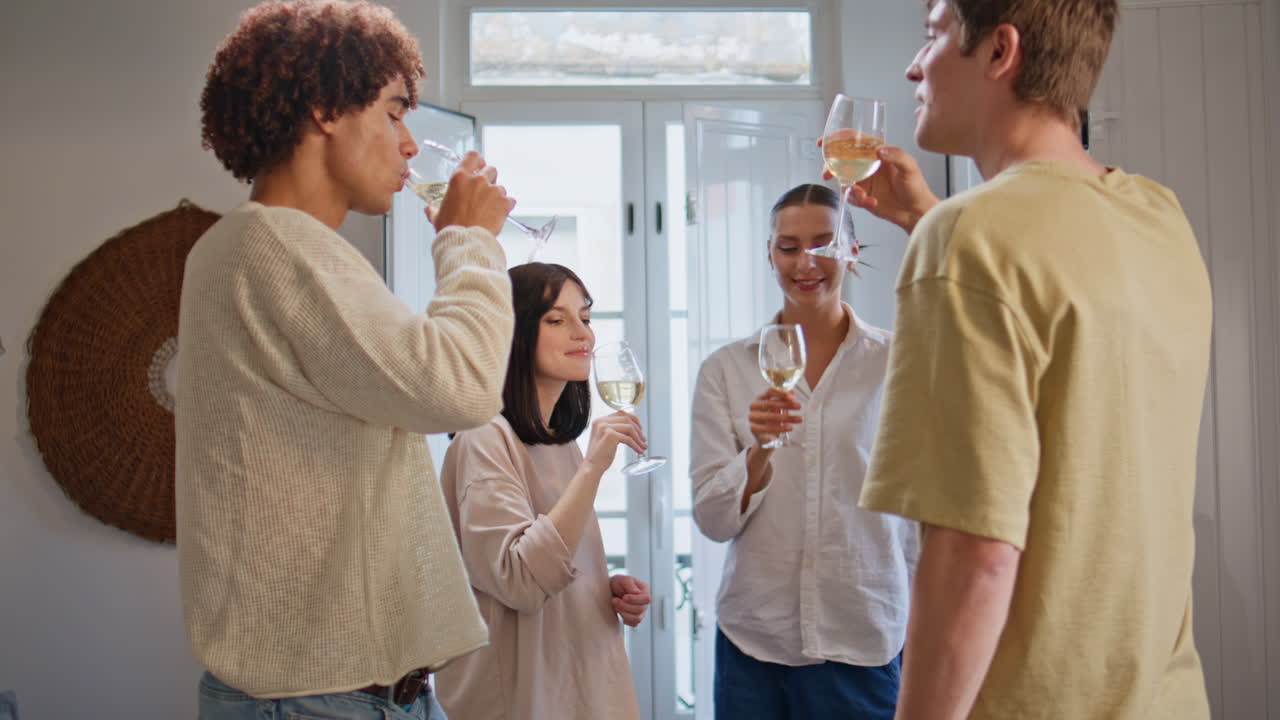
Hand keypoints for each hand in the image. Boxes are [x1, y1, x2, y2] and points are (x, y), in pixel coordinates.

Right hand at [427, 151, 514, 235]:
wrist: (466, 242)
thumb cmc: (451, 229)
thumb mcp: (437, 216)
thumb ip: (433, 209)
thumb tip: (429, 209)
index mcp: (460, 178)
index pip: (473, 156)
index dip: (478, 161)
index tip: (479, 166)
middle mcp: (478, 180)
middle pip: (491, 170)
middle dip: (489, 179)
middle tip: (484, 192)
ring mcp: (493, 190)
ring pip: (500, 187)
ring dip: (496, 195)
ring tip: (489, 209)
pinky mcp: (504, 203)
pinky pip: (510, 200)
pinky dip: (506, 206)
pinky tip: (499, 215)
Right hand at [582, 411, 646, 474]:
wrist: (592, 466)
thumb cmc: (599, 455)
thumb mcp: (606, 438)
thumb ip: (616, 430)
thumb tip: (633, 428)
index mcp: (600, 420)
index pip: (620, 413)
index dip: (633, 419)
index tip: (640, 428)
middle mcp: (601, 421)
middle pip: (626, 418)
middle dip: (638, 429)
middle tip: (643, 438)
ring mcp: (605, 427)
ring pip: (629, 427)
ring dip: (639, 438)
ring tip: (643, 446)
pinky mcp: (610, 435)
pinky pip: (628, 438)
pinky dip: (636, 445)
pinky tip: (639, 450)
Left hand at [610, 574, 650, 626]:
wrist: (610, 591)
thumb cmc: (618, 583)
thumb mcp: (622, 579)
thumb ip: (630, 584)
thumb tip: (637, 593)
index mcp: (645, 590)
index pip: (647, 599)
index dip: (635, 600)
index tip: (624, 597)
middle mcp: (645, 602)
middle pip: (640, 609)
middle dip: (625, 606)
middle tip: (614, 600)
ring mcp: (641, 612)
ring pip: (637, 618)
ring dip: (624, 613)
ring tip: (615, 605)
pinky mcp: (635, 619)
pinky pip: (633, 624)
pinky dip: (624, 618)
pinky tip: (619, 611)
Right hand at [748, 388, 800, 447]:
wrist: (765, 437)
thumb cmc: (772, 419)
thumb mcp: (779, 408)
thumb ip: (784, 399)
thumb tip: (792, 391)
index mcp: (759, 398)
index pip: (769, 392)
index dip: (781, 393)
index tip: (792, 397)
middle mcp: (753, 407)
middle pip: (770, 403)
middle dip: (786, 405)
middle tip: (799, 406)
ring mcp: (752, 418)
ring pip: (770, 416)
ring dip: (787, 417)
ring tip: (799, 419)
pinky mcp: (754, 429)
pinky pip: (768, 428)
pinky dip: (780, 428)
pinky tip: (790, 427)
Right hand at [819, 142, 938, 233]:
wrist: (916, 212)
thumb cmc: (916, 188)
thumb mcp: (910, 167)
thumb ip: (896, 155)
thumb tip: (879, 150)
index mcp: (877, 152)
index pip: (853, 140)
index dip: (836, 139)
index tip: (824, 142)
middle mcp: (868, 164)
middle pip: (841, 160)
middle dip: (831, 167)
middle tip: (828, 174)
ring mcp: (864, 180)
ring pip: (843, 180)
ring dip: (848, 188)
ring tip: (861, 195)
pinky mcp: (862, 196)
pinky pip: (851, 197)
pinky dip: (858, 200)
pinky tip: (872, 202)